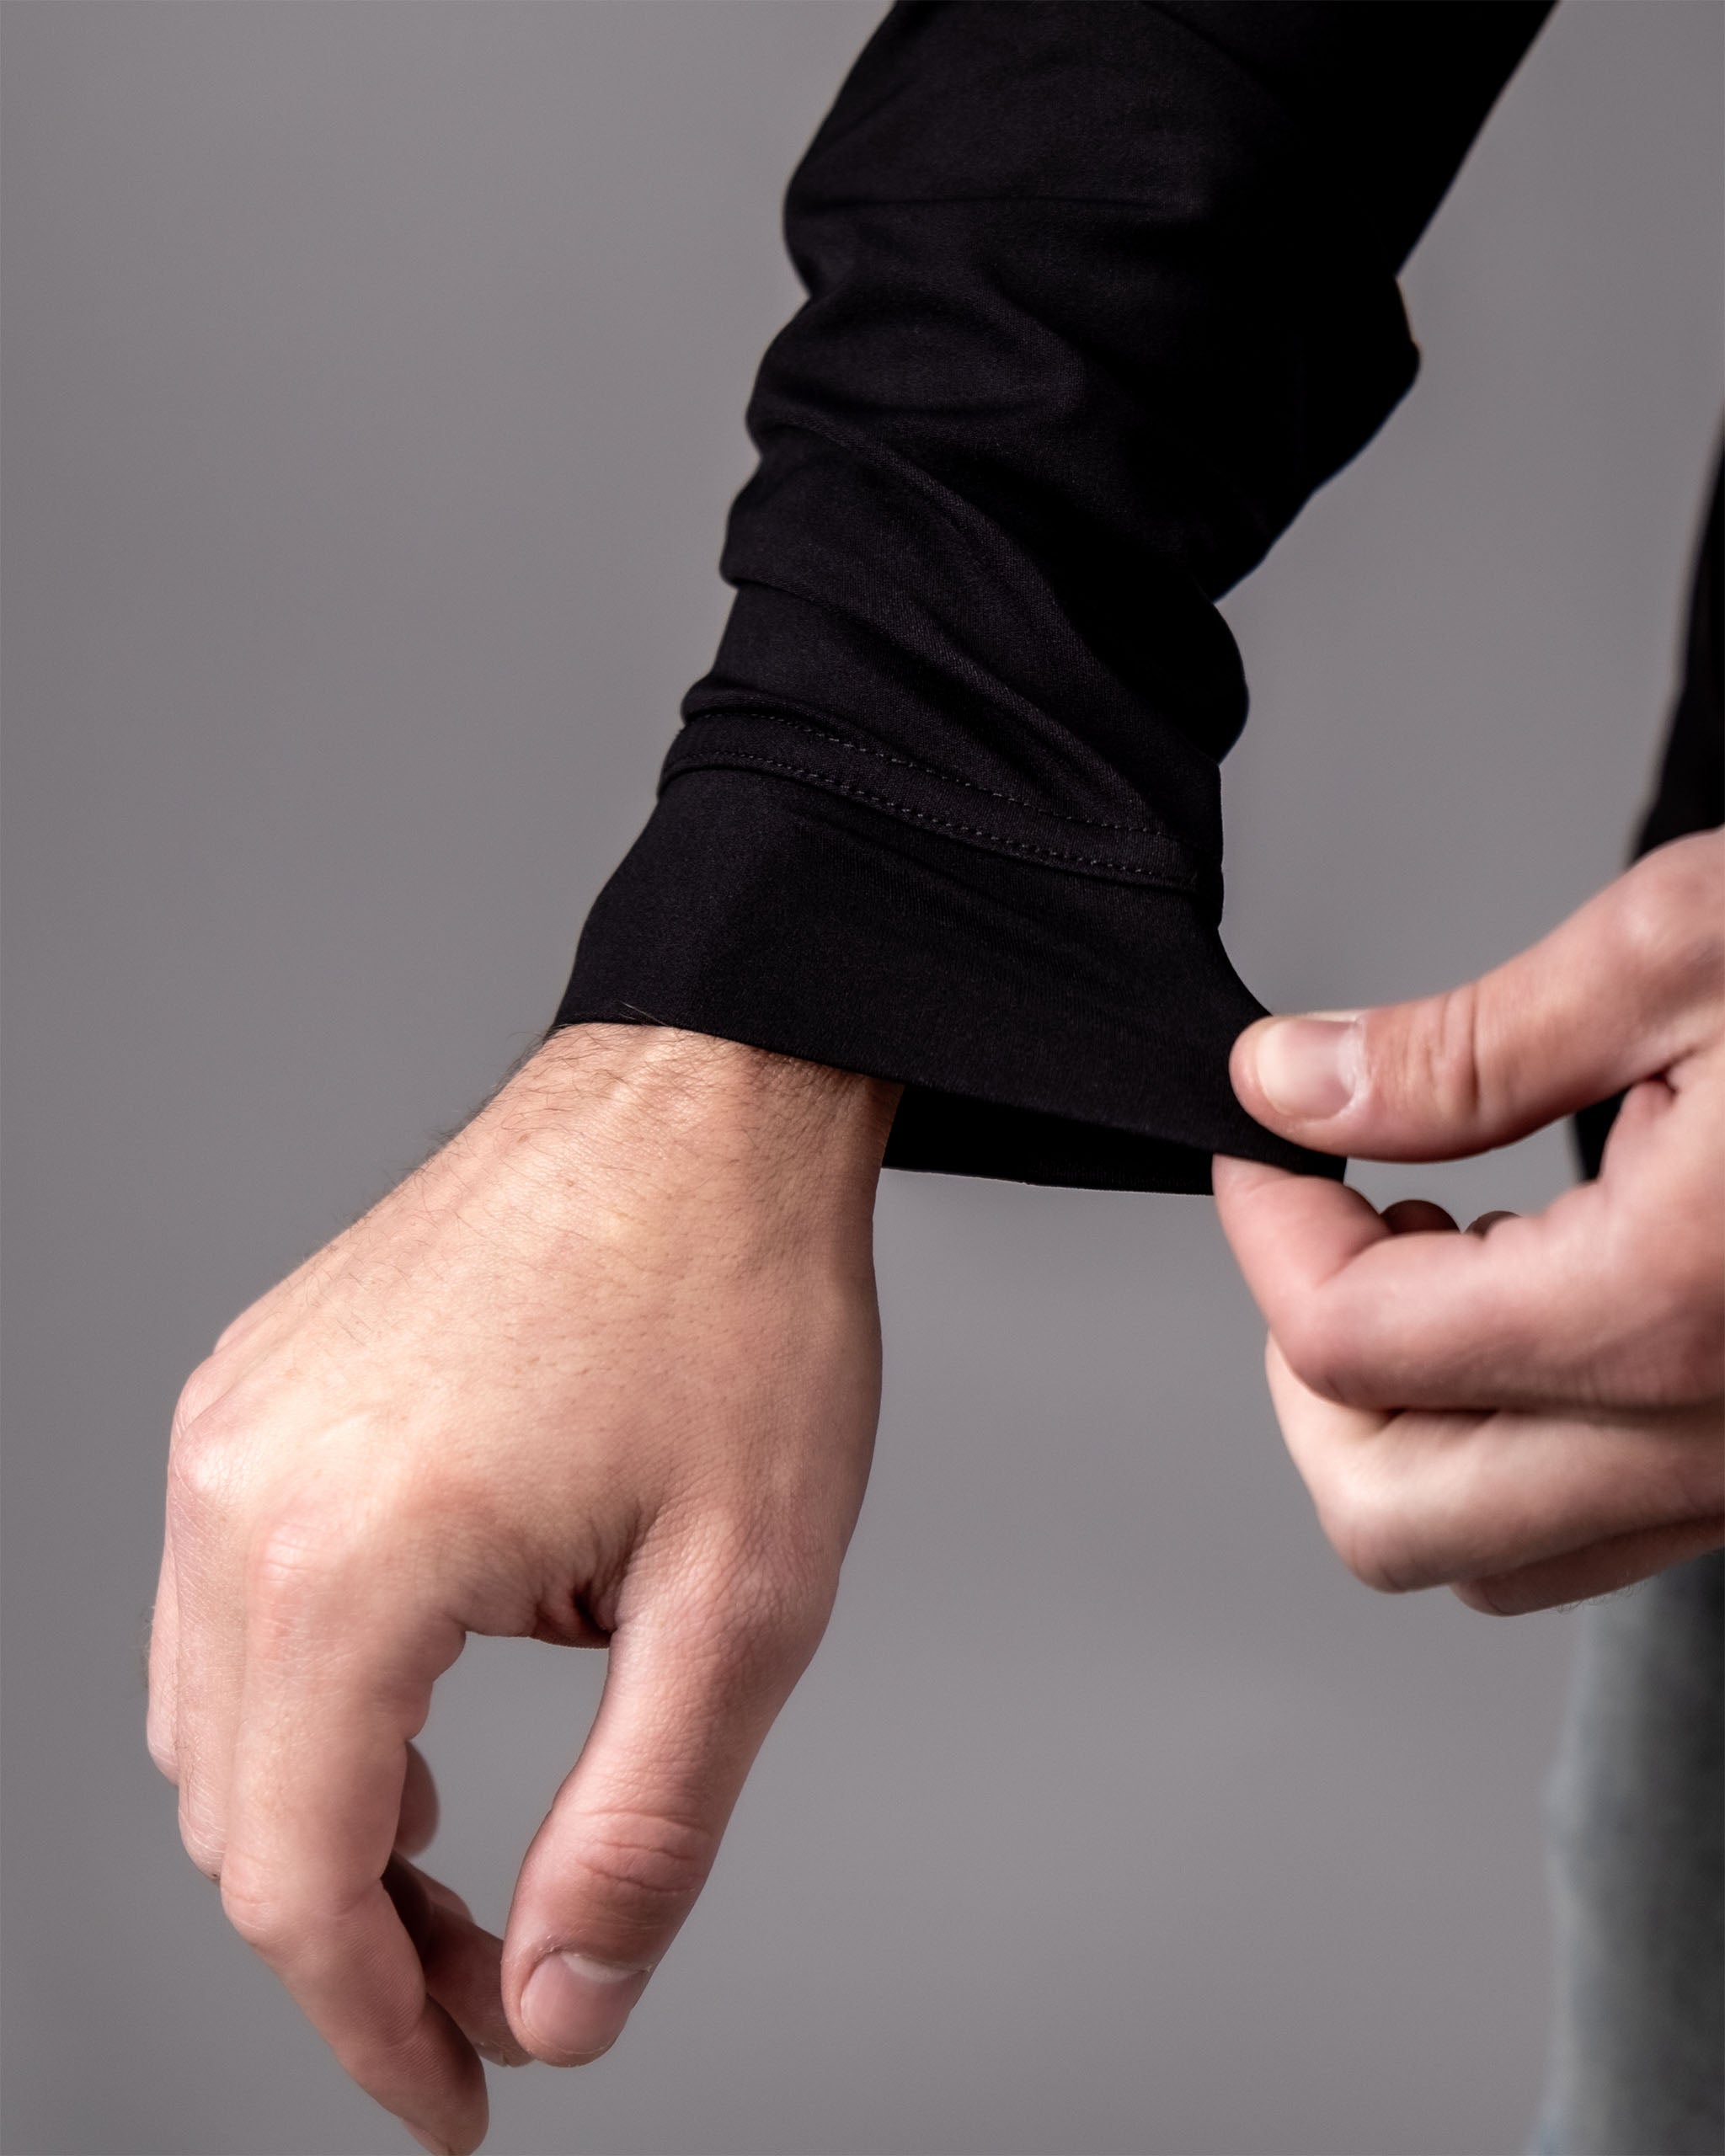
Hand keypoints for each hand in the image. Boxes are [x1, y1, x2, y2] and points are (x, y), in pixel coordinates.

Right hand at [147, 1025, 899, 2154]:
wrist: (704, 1096)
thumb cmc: (736, 1307)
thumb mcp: (744, 1600)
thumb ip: (640, 1832)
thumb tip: (556, 2011)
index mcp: (349, 1556)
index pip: (301, 1883)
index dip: (376, 2032)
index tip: (465, 2103)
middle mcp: (242, 1488)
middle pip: (239, 1817)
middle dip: (362, 1946)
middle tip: (508, 1989)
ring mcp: (233, 1426)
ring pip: (213, 1720)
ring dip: (326, 1828)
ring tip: (473, 1868)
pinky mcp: (256, 1386)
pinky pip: (222, 1603)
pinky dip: (303, 1706)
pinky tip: (418, 1716)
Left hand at [1213, 830, 1723, 1615]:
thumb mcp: (1689, 950)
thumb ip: (1465, 1048)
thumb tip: (1286, 1085)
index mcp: (1671, 1307)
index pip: (1353, 1350)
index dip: (1267, 1234)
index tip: (1264, 1137)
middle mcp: (1713, 1440)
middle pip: (1390, 1515)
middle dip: (1308, 1372)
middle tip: (1329, 1218)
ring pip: (1487, 1550)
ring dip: (1405, 1416)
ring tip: (1441, 1237)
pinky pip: (1592, 1526)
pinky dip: (1505, 1435)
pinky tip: (1538, 1281)